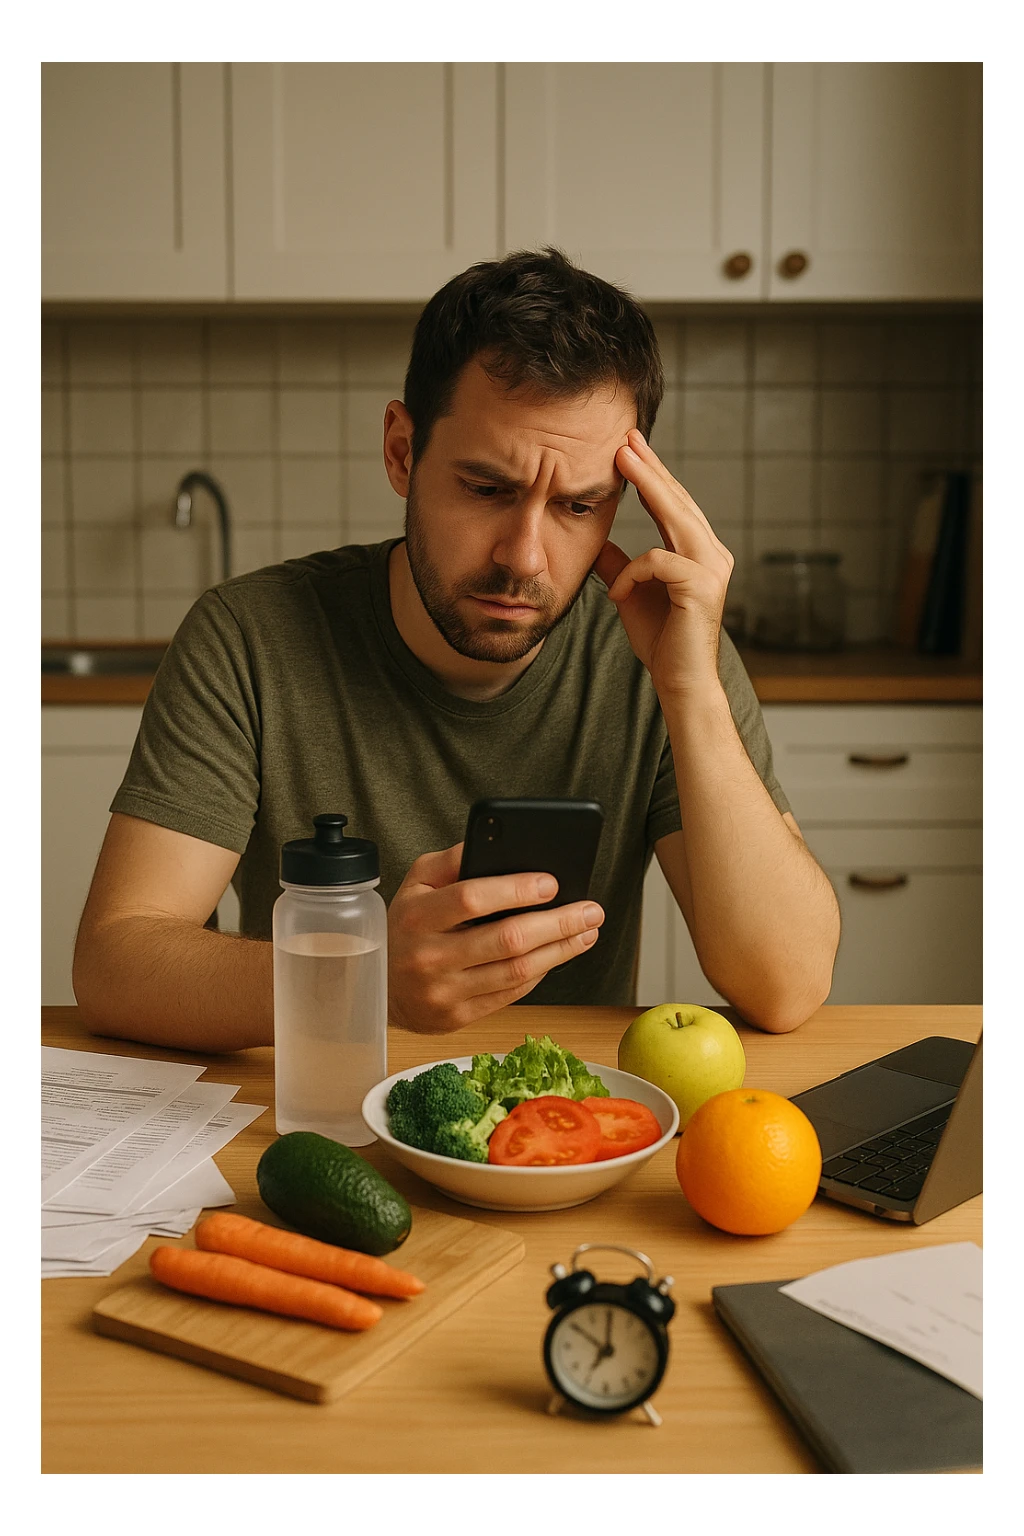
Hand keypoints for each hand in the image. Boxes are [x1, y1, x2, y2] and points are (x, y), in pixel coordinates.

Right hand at [387, 842, 604, 1033]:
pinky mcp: (457, 1016)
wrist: (380, 986)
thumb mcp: (416, 883)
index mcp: (417, 916)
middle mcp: (429, 956)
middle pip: (506, 939)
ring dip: (560, 950)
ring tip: (586, 932)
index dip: (515, 890)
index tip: (551, 883)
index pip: (472, 899)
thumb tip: (497, 843)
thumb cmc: (405, 926)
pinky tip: (558, 954)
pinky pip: (511, 994)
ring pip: (516, 971)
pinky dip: (541, 973)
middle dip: (557, 923)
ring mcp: (444, 991)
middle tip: (590, 910)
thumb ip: (452, 861)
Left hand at [592, 429, 734, 700]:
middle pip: (678, 501)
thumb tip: (596, 539)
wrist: (679, 682)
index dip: (651, 475)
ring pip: (677, 516)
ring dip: (649, 486)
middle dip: (651, 467)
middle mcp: (712, 554)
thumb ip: (617, 565)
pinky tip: (618, 595)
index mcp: (698, 552)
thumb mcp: (630, 593)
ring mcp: (712, 569)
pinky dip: (632, 574)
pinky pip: (658, 562)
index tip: (628, 447)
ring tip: (623, 461)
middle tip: (626, 437)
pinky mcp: (702, 587)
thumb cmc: (661, 641)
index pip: (673, 505)